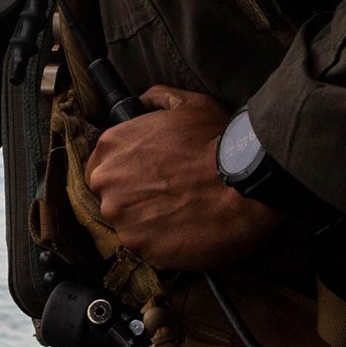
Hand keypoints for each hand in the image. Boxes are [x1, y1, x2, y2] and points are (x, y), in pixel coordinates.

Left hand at [85, 85, 282, 269]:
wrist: (243, 184)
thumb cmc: (216, 142)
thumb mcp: (189, 104)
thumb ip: (157, 99)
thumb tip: (143, 101)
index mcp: (111, 146)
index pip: (101, 166)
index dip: (126, 173)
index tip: (148, 177)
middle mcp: (107, 183)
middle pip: (110, 197)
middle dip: (133, 198)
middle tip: (168, 196)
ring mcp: (121, 218)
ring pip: (127, 224)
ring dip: (147, 222)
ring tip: (180, 214)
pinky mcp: (140, 247)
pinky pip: (145, 247)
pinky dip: (161, 242)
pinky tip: (185, 231)